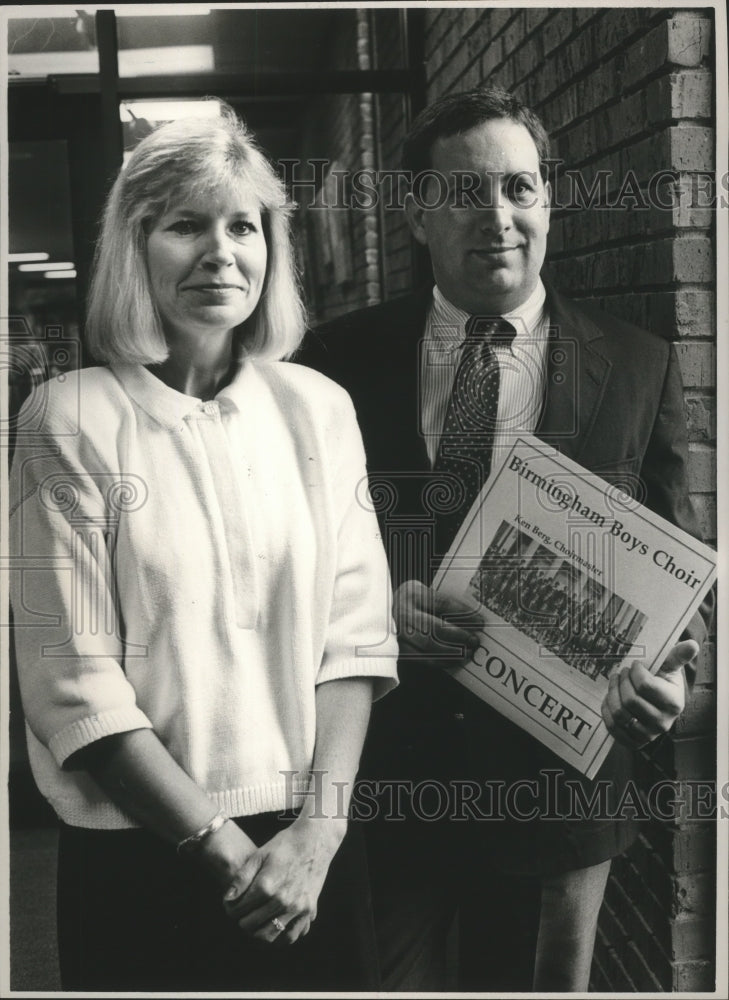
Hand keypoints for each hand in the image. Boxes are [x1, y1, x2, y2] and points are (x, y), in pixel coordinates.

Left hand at [222, 816, 344, 944]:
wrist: (315, 840)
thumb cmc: (285, 845)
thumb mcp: (259, 855)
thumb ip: (242, 878)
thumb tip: (227, 898)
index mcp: (266, 886)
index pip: (238, 910)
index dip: (230, 909)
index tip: (231, 905)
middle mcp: (281, 900)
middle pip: (250, 925)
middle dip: (241, 920)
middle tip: (241, 914)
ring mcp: (296, 907)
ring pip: (269, 936)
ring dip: (257, 933)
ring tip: (254, 924)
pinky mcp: (308, 910)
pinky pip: (292, 935)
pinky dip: (280, 939)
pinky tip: (274, 931)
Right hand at [393, 579, 483, 667]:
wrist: (378, 615)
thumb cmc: (408, 604)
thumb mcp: (420, 594)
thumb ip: (439, 602)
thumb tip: (470, 617)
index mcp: (413, 594)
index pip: (443, 603)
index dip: (464, 613)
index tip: (480, 622)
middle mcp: (403, 612)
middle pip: (436, 626)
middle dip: (460, 635)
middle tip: (475, 640)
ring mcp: (398, 632)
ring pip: (429, 645)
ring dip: (452, 651)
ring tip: (468, 653)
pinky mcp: (398, 649)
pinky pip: (422, 658)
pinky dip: (441, 661)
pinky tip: (454, 661)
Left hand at [601, 639, 698, 747]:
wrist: (659, 706)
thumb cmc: (663, 683)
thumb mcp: (671, 669)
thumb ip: (677, 656)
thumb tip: (692, 644)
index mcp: (673, 703)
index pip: (645, 686)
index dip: (635, 672)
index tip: (634, 665)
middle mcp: (662, 722)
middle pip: (630, 700)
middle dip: (622, 681)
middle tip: (622, 672)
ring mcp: (647, 734)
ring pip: (619, 714)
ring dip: (612, 693)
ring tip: (614, 681)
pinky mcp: (633, 741)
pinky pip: (612, 727)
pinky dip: (607, 710)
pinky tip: (611, 698)